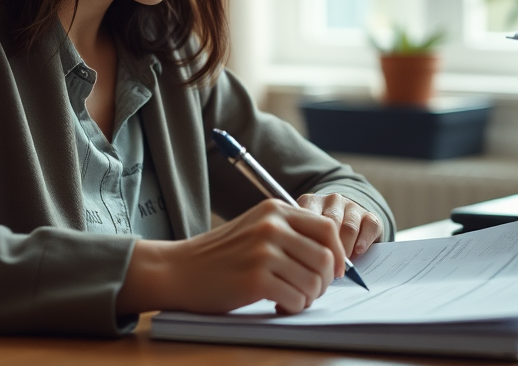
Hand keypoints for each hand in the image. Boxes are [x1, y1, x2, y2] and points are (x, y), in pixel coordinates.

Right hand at [116, 199, 345, 315]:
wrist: (179, 270)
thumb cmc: (221, 255)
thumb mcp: (256, 228)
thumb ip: (290, 233)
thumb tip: (334, 257)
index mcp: (275, 210)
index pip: (327, 228)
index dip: (338, 254)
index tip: (333, 271)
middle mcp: (272, 226)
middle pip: (327, 257)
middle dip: (324, 282)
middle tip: (308, 290)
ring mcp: (264, 252)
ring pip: (315, 282)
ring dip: (308, 297)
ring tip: (290, 298)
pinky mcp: (256, 279)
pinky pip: (296, 299)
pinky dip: (293, 308)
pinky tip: (278, 305)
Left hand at [297, 193, 382, 258]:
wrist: (348, 225)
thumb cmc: (320, 234)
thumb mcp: (308, 233)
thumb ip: (305, 240)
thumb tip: (306, 261)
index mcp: (312, 202)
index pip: (309, 219)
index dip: (311, 242)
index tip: (312, 259)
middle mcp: (332, 200)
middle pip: (331, 224)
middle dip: (330, 248)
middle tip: (327, 266)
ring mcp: (352, 206)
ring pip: (349, 227)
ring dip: (346, 248)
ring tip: (341, 265)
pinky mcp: (370, 215)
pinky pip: (370, 226)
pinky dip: (364, 241)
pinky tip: (358, 252)